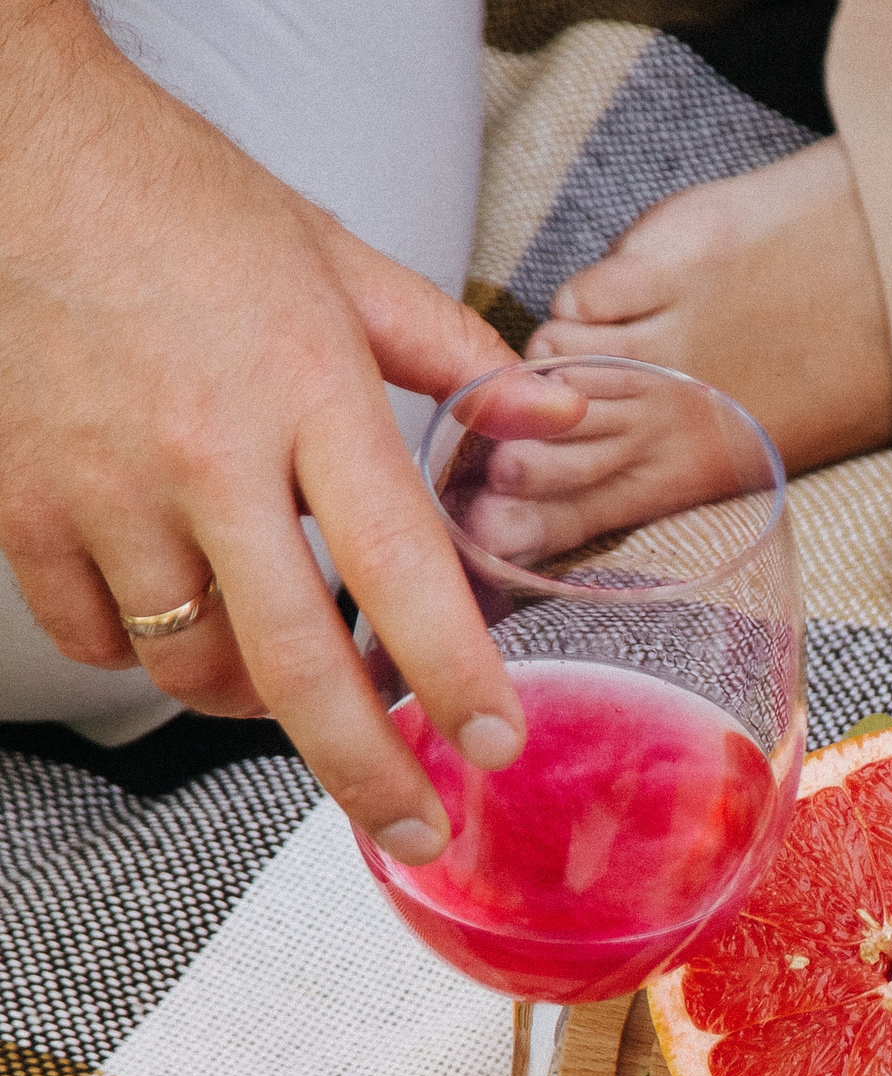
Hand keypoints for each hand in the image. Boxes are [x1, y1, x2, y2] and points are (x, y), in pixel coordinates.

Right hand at [0, 2, 568, 862]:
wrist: (13, 150)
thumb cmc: (182, 206)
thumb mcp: (342, 263)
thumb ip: (458, 355)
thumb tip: (557, 420)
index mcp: (306, 392)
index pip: (399, 565)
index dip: (451, 673)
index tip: (493, 744)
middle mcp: (205, 453)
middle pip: (290, 660)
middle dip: (361, 768)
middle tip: (412, 829)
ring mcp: (103, 485)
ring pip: (187, 662)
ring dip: (253, 702)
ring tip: (297, 690)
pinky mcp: (20, 503)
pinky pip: (93, 634)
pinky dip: (145, 653)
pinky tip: (183, 621)